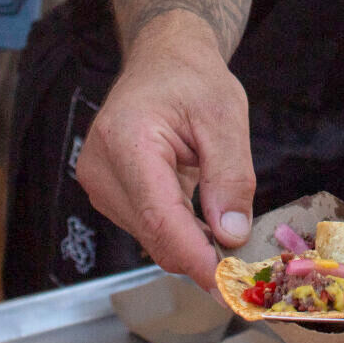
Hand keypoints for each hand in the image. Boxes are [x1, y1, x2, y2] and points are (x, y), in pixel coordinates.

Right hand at [76, 16, 257, 290]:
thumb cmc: (192, 78)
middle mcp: (101, 166)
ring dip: (190, 241)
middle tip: (245, 257)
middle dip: (200, 252)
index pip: (159, 217)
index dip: (194, 256)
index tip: (226, 283)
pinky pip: (146, 227)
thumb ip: (230, 176)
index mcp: (127, 140)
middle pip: (154, 234)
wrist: (163, 59)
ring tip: (223, 218)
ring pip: (151, 238)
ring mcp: (98, 182)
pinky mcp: (106, 192)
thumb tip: (231, 234)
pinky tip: (201, 215)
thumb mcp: (226, 117)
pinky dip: (178, 231)